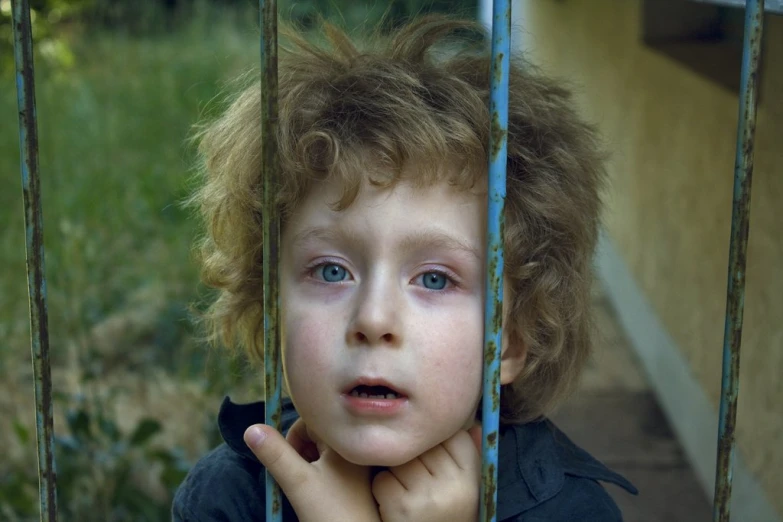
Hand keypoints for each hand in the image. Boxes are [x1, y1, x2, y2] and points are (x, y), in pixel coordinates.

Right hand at [244, 421, 380, 521]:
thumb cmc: (331, 514)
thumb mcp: (298, 482)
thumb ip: (275, 454)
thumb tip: (250, 427)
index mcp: (344, 440)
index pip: (311, 420)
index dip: (292, 438)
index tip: (289, 461)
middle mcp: (354, 448)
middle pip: (316, 435)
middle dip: (299, 453)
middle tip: (297, 478)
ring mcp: (358, 465)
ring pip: (322, 452)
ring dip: (307, 466)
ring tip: (307, 488)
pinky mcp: (358, 481)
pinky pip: (332, 466)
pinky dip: (319, 476)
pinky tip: (319, 495)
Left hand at [372, 424, 481, 521]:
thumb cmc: (449, 514)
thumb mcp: (468, 488)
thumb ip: (470, 454)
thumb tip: (471, 423)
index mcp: (471, 476)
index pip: (451, 434)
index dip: (437, 443)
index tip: (435, 460)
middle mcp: (452, 485)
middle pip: (422, 446)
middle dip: (416, 457)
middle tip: (420, 479)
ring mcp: (426, 497)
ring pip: (400, 460)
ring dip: (397, 473)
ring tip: (409, 491)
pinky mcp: (401, 509)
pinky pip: (382, 480)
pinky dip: (383, 490)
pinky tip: (396, 504)